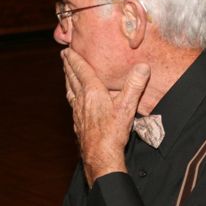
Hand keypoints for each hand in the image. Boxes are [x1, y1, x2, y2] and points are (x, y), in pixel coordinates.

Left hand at [62, 48, 149, 185]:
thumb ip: (135, 85)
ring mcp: (78, 112)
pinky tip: (74, 100)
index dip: (74, 59)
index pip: (81, 71)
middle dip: (68, 66)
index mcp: (92, 92)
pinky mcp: (78, 123)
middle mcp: (82, 100)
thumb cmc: (113, 132)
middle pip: (72, 79)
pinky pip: (72, 104)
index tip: (66, 50)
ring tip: (66, 74)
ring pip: (70, 91)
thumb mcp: (127, 106)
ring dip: (68, 80)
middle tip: (63, 57)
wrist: (100, 155)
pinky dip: (71, 96)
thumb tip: (142, 66)